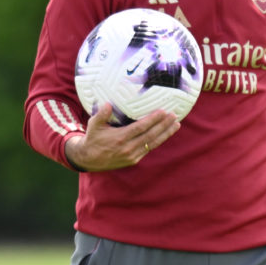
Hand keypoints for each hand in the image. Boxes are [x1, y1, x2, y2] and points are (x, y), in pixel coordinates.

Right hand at [65, 104, 179, 170]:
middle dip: (164, 125)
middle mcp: (128, 148)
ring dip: (166, 134)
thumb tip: (107, 104)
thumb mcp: (93, 125)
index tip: (163, 111)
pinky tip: (166, 133)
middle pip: (151, 135)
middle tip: (174, 115)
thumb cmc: (93, 139)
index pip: (141, 128)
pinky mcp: (134, 160)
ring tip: (176, 124)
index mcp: (120, 138)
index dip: (153, 120)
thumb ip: (101, 115)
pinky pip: (149, 149)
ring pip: (153, 143)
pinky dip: (158, 141)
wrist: (89, 159)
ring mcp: (132, 155)